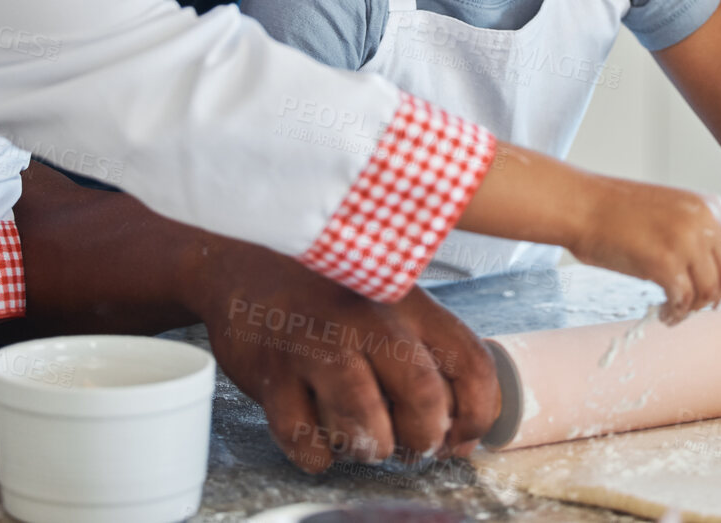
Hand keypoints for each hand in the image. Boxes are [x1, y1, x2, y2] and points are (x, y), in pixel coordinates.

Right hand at [194, 236, 499, 472]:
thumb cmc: (327, 296)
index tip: (459, 436)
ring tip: (361, 435)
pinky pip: (307, 442)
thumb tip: (460, 434)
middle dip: (422, 440)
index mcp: (407, 301)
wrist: (243, 267)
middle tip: (409, 444)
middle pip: (425, 401)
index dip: (476, 415)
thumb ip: (427, 356)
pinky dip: (317, 453)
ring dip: (369, 449)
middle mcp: (367, 319)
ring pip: (367, 430)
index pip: (471, 364)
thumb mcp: (388, 303)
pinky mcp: (272, 375)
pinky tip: (316, 428)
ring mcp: (317, 347)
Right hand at [569, 178, 720, 323]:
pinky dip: (676, 314)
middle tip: (692, 307)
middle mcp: (705, 221)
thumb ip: (695, 233)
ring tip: (672, 311)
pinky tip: (663, 313)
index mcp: (710, 206)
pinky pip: (683, 301)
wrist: (581, 205)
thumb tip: (710, 273)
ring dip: (692, 309)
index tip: (712, 294)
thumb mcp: (670, 211)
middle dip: (713, 298)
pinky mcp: (665, 263)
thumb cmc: (615, 211)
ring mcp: (686, 242)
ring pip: (708, 292)